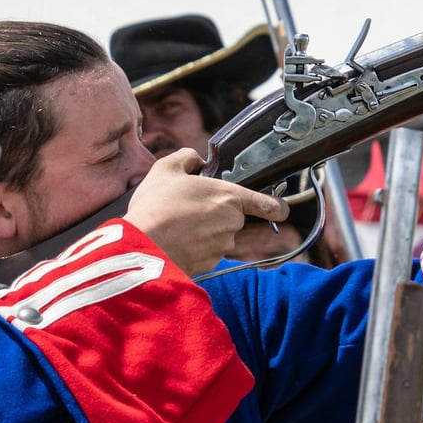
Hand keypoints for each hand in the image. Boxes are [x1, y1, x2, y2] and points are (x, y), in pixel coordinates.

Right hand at [123, 149, 287, 275]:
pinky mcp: (209, 265)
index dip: (277, 206)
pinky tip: (174, 240)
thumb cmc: (155, 208)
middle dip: (215, 213)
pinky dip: (194, 247)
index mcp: (229, 197)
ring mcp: (221, 247)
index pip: (268, 204)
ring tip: (176, 224)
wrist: (141, 248)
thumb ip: (187, 157)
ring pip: (219, 236)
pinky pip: (206, 252)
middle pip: (233, 217)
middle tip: (188, 208)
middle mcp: (232, 224)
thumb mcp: (166, 168)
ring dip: (203, 231)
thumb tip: (196, 160)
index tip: (281, 208)